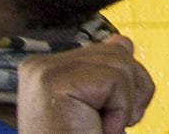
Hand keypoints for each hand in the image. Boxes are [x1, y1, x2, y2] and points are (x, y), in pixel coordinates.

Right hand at [18, 37, 154, 133]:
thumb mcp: (99, 105)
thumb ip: (108, 71)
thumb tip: (123, 42)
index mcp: (46, 68)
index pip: (109, 49)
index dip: (123, 85)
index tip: (102, 114)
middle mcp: (40, 65)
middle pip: (119, 52)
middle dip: (129, 92)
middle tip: (103, 124)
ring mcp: (44, 71)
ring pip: (121, 62)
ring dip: (123, 103)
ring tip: (97, 126)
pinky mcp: (54, 81)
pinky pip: (115, 79)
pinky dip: (119, 108)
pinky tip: (96, 127)